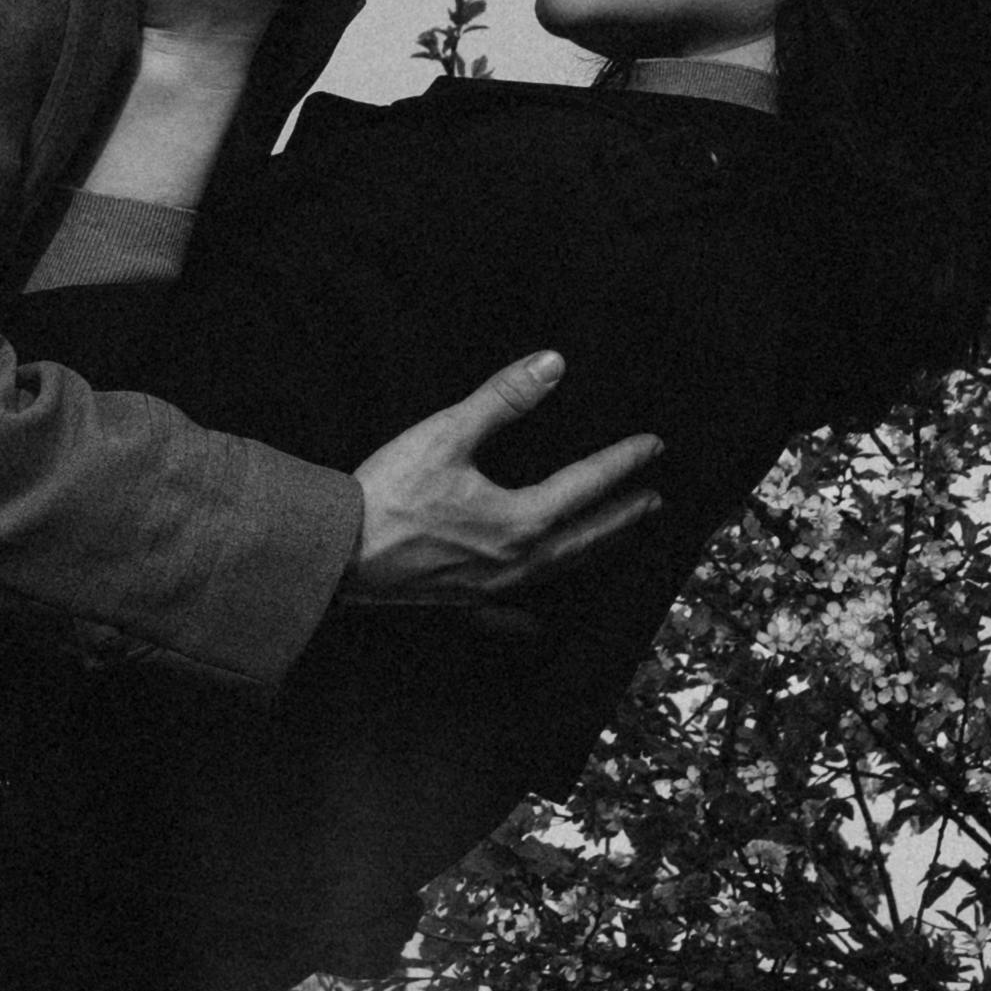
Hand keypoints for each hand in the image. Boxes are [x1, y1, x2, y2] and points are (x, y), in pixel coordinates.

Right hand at [343, 352, 661, 600]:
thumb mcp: (446, 434)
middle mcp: (517, 561)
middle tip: (653, 501)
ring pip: (561, 569)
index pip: (587, 485)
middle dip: (623, 516)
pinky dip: (535, 614)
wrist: (336, 554)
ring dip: (594, 550)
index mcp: (521, 520)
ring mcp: (493, 587)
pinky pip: (514, 611)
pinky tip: (539, 626)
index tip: (653, 447)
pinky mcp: (464, 601)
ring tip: (614, 537)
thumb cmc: (388, 494)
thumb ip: (503, 399)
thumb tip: (552, 365)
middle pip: (586, 537)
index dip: (622, 463)